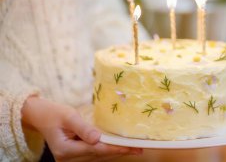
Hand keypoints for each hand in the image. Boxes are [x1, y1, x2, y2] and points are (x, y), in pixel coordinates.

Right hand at [22, 96, 141, 160]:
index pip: (97, 149)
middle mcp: (68, 157)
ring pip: (97, 155)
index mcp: (66, 150)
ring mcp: (70, 157)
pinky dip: (106, 149)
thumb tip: (98, 139)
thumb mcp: (69, 116)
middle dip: (120, 151)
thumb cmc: (54, 113)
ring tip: (133, 149)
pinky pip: (93, 152)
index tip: (131, 147)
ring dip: (115, 151)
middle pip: (99, 154)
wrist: (40, 115)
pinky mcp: (73, 153)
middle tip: (139, 149)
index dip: (115, 148)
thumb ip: (83, 128)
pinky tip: (119, 147)